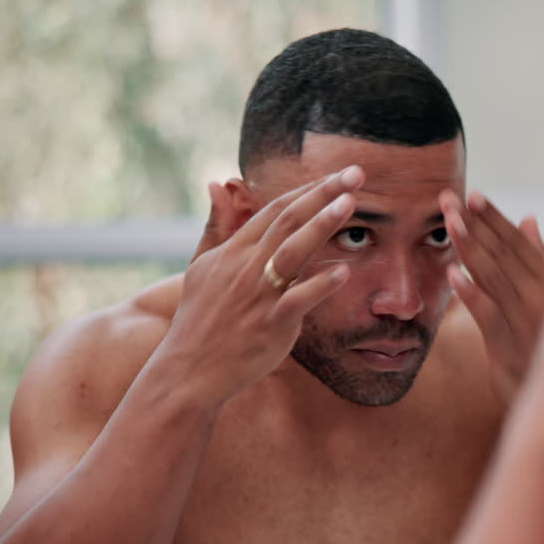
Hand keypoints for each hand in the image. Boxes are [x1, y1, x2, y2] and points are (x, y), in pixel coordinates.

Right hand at [159, 167, 364, 405]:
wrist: (189, 369)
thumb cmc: (199, 319)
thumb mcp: (200, 266)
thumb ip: (215, 226)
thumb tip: (215, 184)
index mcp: (232, 251)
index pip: (273, 210)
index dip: (306, 190)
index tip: (336, 177)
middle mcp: (246, 266)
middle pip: (288, 220)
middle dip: (322, 193)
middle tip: (355, 174)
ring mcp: (259, 294)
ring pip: (293, 251)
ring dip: (321, 224)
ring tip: (349, 203)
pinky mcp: (271, 323)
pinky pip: (299, 299)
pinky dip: (321, 285)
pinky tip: (344, 272)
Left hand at [439, 190, 543, 404]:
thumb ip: (539, 259)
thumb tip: (529, 218)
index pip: (522, 245)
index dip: (497, 219)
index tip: (475, 195)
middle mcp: (542, 299)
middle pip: (505, 255)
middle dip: (476, 225)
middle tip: (449, 197)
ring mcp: (525, 323)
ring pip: (495, 279)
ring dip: (471, 248)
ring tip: (449, 222)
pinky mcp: (508, 348)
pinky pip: (488, 317)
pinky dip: (471, 295)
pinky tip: (452, 275)